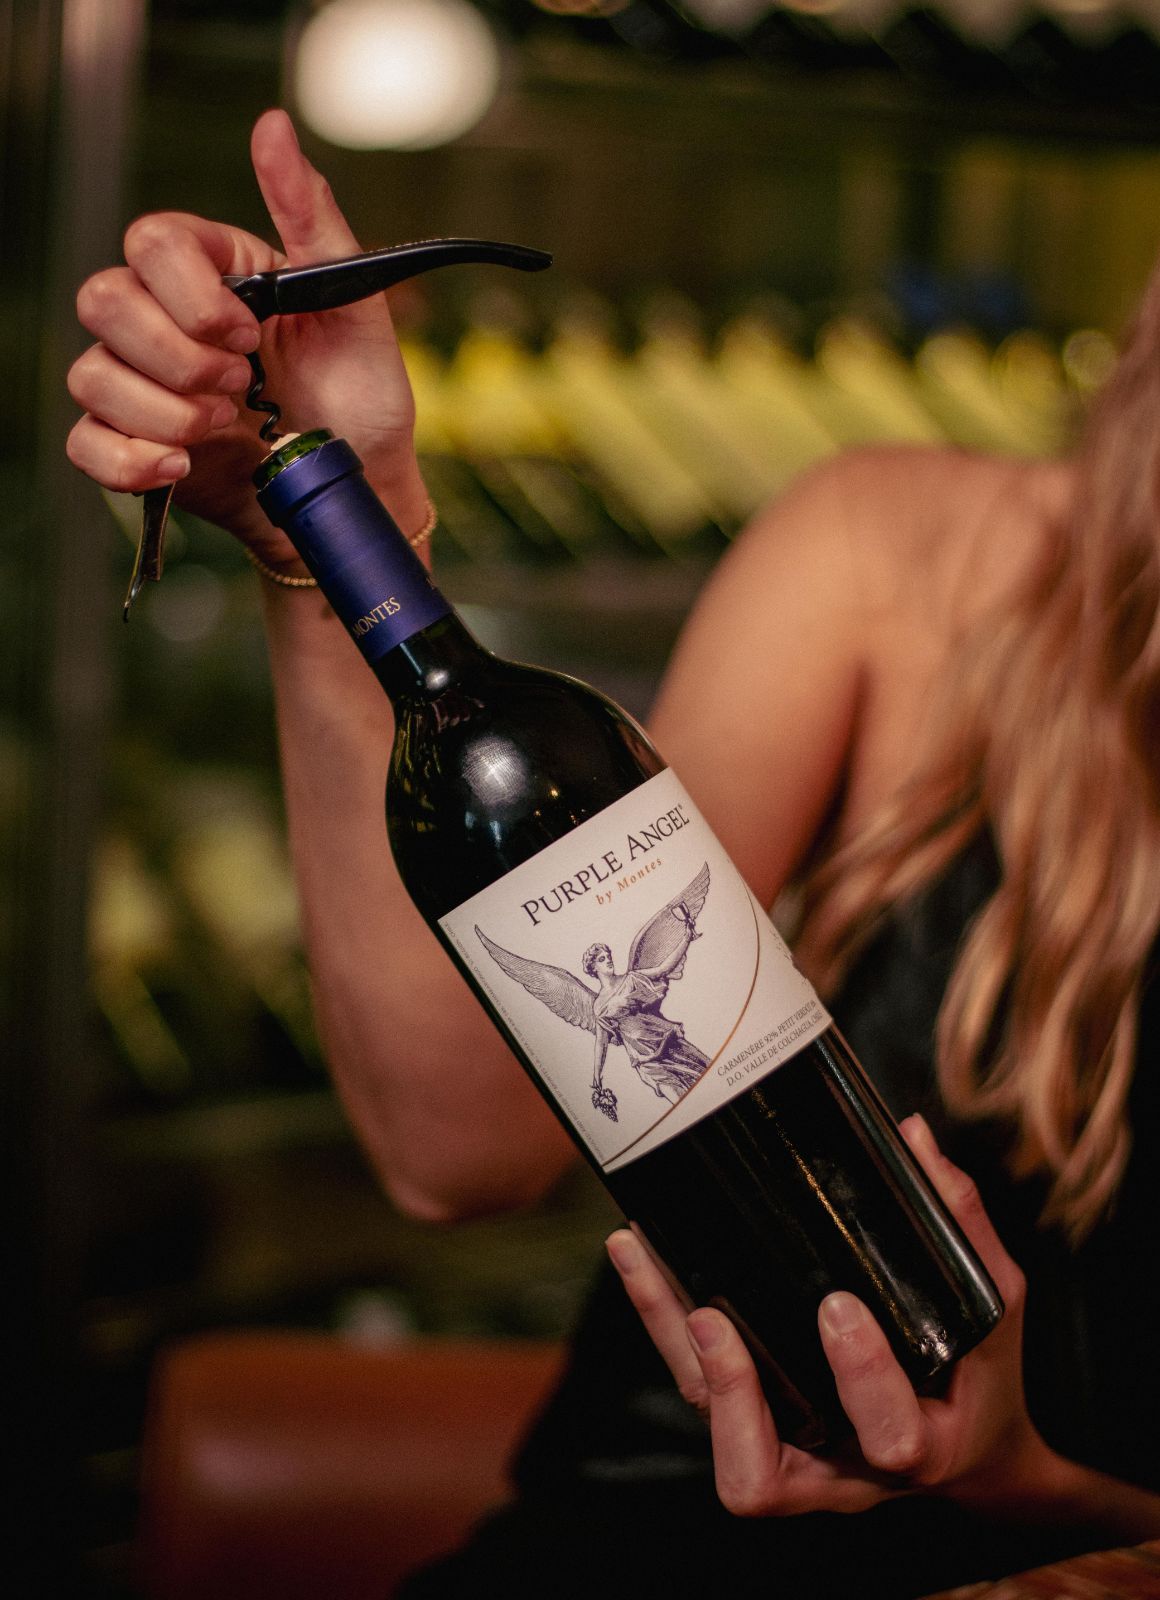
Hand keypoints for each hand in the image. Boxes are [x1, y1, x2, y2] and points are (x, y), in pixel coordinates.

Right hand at [66, 110, 427, 569]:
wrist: (355, 486)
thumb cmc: (360, 396)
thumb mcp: (353, 306)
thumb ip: (311, 216)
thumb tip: (273, 126)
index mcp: (212, 273)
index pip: (150, 243)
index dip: (191, 293)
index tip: (250, 333)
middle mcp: (165, 321)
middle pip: (103, 301)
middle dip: (176, 356)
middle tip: (238, 386)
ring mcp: (143, 384)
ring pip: (93, 376)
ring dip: (165, 411)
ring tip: (227, 428)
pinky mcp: (135, 445)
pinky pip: (87, 446)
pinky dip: (130, 460)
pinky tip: (182, 463)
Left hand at [607, 1114, 1052, 1518]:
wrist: (969, 1448)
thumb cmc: (980, 1375)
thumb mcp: (993, 1303)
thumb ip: (961, 1225)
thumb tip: (914, 1136)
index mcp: (920, 1445)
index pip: (892, 1437)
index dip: (862, 1378)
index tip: (839, 1306)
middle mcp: (843, 1470)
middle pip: (761, 1474)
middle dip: (731, 1396)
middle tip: (711, 1319)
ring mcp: (792, 1454)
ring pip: (708, 1430)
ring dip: (672, 1348)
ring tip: (645, 1258)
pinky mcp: (755, 1424)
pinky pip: (696, 1389)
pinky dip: (662, 1323)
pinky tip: (641, 1254)